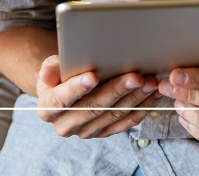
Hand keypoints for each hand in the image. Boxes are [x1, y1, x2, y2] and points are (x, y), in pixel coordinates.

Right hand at [36, 55, 160, 138]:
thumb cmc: (61, 73)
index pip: (61, 100)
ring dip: (134, 99)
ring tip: (150, 82)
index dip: (77, 88)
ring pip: (113, 116)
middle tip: (135, 76)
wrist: (66, 89)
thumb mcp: (52, 66)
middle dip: (116, 91)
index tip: (93, 76)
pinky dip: (141, 109)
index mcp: (48, 108)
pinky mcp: (104, 133)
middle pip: (92, 108)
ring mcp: (86, 132)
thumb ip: (51, 68)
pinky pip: (125, 123)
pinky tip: (152, 96)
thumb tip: (46, 74)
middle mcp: (65, 125)